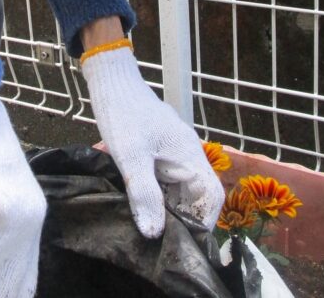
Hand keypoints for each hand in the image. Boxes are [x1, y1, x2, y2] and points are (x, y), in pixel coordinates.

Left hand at [81, 45, 223, 237]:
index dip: (202, 221)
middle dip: (182, 219)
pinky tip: (140, 205)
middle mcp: (188, 155)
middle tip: (160, 238)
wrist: (111, 81)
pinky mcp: (160, 152)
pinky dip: (158, 196)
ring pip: (181, 190)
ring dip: (168, 208)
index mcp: (189, 155)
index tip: (182, 241)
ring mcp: (174, 153)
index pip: (211, 196)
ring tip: (148, 225)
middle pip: (197, 196)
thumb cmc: (123, 114)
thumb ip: (144, 194)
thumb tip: (155, 233)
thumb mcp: (131, 156)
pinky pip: (167, 180)